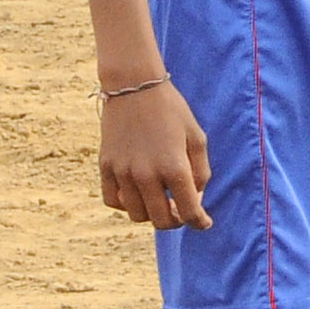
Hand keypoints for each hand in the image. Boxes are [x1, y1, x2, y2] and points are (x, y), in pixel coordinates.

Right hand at [98, 82, 211, 227]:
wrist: (134, 86)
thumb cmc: (171, 110)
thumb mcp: (197, 138)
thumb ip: (201, 172)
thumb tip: (194, 198)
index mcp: (174, 167)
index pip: (189, 211)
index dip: (200, 222)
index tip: (204, 222)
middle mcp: (146, 174)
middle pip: (161, 221)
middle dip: (175, 221)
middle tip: (181, 210)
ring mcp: (123, 172)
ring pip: (136, 215)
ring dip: (151, 213)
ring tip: (159, 199)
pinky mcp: (105, 166)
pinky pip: (112, 201)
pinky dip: (125, 204)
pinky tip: (137, 193)